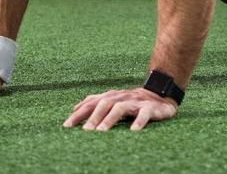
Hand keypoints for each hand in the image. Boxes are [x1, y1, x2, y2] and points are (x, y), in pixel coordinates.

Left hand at [63, 87, 177, 131]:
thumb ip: (95, 102)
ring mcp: (135, 102)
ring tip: (101, 132)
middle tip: (85, 131)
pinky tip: (133, 131)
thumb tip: (75, 108)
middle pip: (104, 104)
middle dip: (93, 118)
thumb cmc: (132, 101)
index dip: (79, 114)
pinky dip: (138, 122)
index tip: (66, 126)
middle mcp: (121, 97)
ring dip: (110, 119)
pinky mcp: (149, 108)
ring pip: (120, 108)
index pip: (91, 104)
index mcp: (110, 96)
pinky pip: (144, 114)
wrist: (160, 94)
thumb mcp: (113, 100)